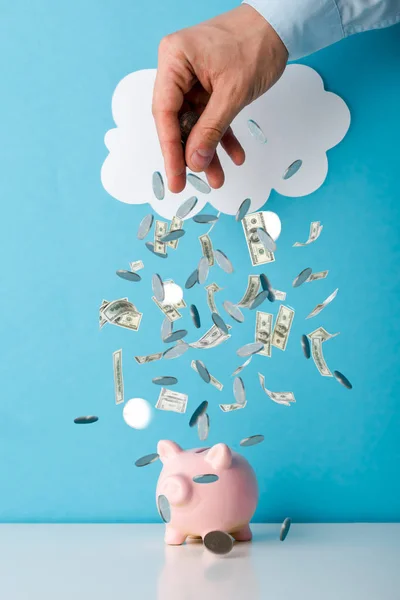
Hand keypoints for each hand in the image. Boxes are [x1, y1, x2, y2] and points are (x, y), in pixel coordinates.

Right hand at [152, 4, 287, 192]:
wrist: (280, 24)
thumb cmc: (256, 42)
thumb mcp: (232, 93)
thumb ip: (211, 130)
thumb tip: (194, 161)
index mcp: (174, 60)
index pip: (164, 112)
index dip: (170, 149)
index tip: (175, 176)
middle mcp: (178, 69)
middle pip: (176, 121)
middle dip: (189, 154)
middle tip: (187, 184)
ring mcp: (193, 78)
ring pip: (195, 124)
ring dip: (207, 151)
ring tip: (217, 177)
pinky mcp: (208, 86)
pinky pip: (210, 117)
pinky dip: (222, 136)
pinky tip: (234, 155)